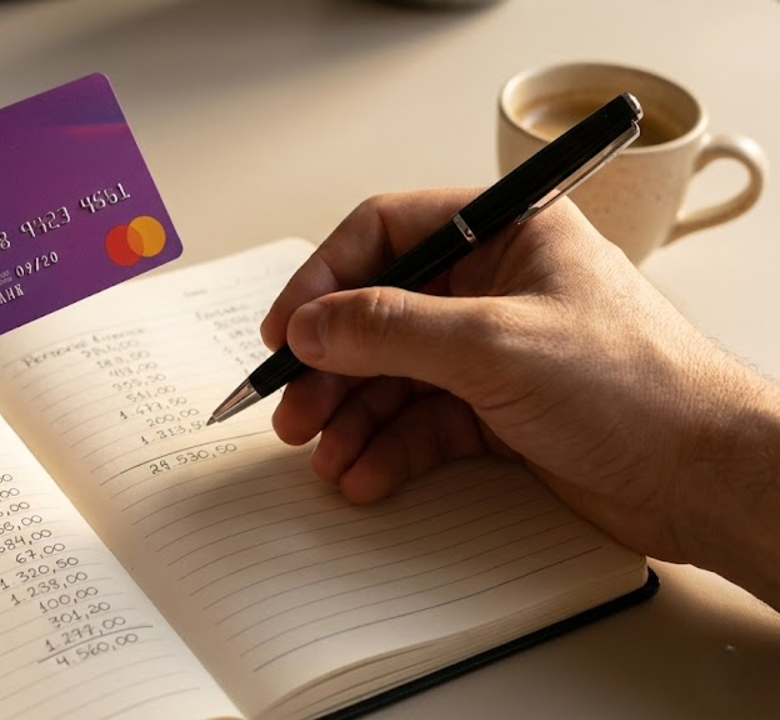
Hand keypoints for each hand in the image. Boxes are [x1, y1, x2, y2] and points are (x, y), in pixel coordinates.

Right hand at [262, 189, 779, 606]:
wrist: (706, 480)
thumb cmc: (638, 388)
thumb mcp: (495, 345)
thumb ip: (390, 330)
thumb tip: (312, 324)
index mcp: (508, 233)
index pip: (388, 233)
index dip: (326, 278)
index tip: (287, 329)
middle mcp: (495, 286)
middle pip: (380, 313)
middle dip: (332, 365)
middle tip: (294, 408)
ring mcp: (494, 352)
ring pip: (394, 375)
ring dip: (351, 415)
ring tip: (324, 454)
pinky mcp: (498, 411)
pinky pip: (421, 422)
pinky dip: (387, 449)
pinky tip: (365, 474)